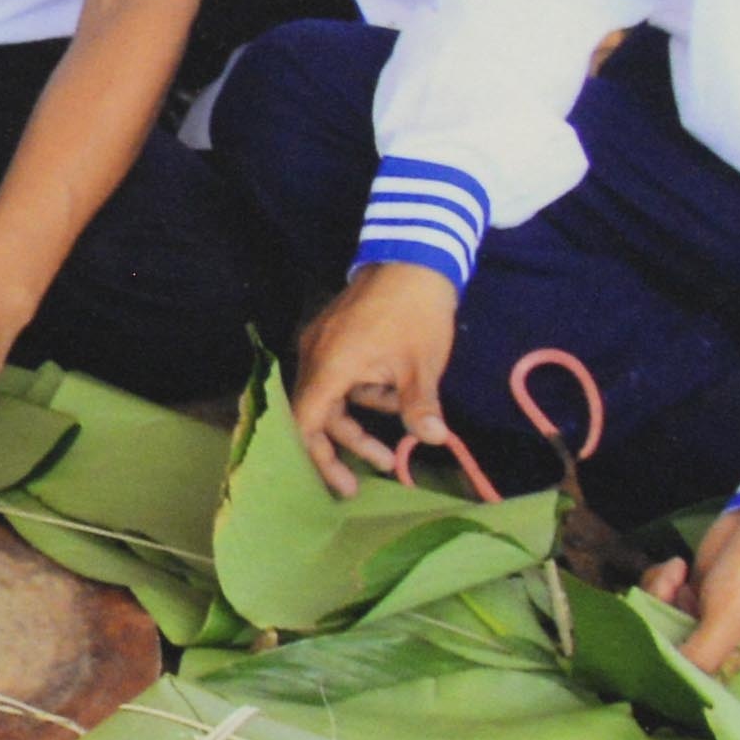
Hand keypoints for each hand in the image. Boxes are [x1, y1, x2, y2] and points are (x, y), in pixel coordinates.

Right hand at [289, 262, 462, 496]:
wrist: (413, 256)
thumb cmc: (416, 312)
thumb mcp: (422, 364)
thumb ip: (420, 406)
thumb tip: (433, 440)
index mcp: (330, 366)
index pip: (306, 423)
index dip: (320, 458)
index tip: (343, 483)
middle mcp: (315, 356)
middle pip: (318, 414)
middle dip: (348, 445)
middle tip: (381, 468)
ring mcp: (322, 344)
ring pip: (331, 396)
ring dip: (362, 417)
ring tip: (403, 420)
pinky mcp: (333, 337)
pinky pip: (338, 376)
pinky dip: (361, 392)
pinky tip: (393, 390)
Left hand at [650, 507, 739, 675]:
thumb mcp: (729, 621)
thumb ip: (702, 656)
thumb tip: (673, 681)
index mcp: (732, 659)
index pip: (688, 675)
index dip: (665, 660)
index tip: (651, 637)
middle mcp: (714, 643)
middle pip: (664, 644)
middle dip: (658, 615)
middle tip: (674, 589)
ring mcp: (698, 617)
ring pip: (655, 616)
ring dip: (659, 591)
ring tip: (677, 572)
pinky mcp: (688, 593)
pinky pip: (657, 596)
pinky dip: (661, 579)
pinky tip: (677, 566)